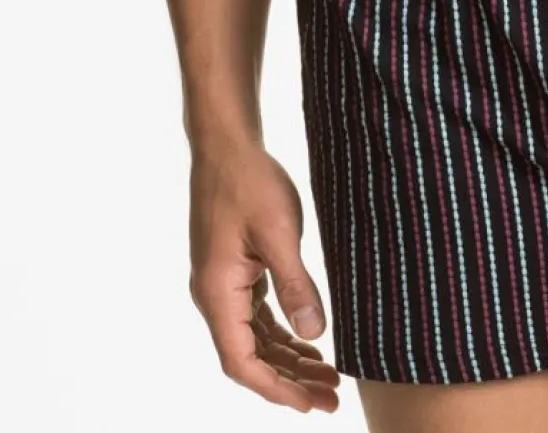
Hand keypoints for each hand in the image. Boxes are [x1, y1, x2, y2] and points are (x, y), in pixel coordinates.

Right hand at [190, 138, 340, 413]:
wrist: (227, 143)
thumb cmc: (250, 181)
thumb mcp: (280, 233)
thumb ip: (296, 285)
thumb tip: (315, 336)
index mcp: (218, 293)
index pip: (242, 362)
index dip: (276, 389)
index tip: (311, 404)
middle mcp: (214, 296)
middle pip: (250, 357)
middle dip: (290, 381)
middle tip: (332, 396)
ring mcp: (222, 284)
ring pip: (254, 339)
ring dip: (287, 359)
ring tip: (328, 375)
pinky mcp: (233, 270)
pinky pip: (255, 317)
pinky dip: (281, 333)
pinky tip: (307, 340)